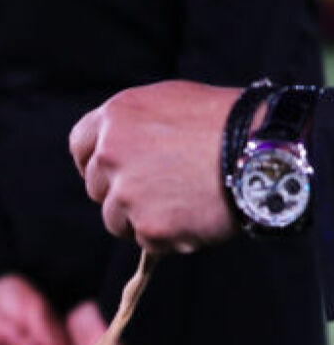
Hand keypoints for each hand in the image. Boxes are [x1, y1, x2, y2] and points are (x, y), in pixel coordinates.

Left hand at [69, 81, 238, 251]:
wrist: (264, 150)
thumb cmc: (227, 122)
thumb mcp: (171, 103)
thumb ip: (135, 127)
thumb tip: (116, 149)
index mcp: (116, 117)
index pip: (80, 146)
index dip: (95, 162)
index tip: (112, 173)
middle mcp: (111, 153)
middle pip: (97, 187)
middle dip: (122, 192)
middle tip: (164, 189)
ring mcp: (127, 192)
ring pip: (116, 220)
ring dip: (143, 218)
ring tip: (185, 201)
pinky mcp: (147, 226)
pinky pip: (148, 241)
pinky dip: (170, 236)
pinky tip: (197, 215)